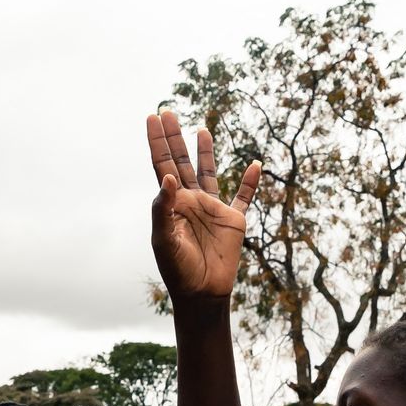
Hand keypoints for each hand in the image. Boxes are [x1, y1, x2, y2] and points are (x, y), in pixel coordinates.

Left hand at [147, 110, 260, 304]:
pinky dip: (250, 182)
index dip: (156, 142)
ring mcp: (212, 209)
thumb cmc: (178, 270)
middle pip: (181, 161)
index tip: (151, 117)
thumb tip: (168, 178)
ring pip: (208, 173)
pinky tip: (254, 165)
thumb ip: (163, 209)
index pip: (161, 166)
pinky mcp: (233, 221)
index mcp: (172, 203)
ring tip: (201, 129)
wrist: (201, 293)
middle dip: (173, 138)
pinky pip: (243, 197)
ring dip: (205, 152)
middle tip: (167, 111)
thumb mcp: (164, 240)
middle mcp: (190, 201)